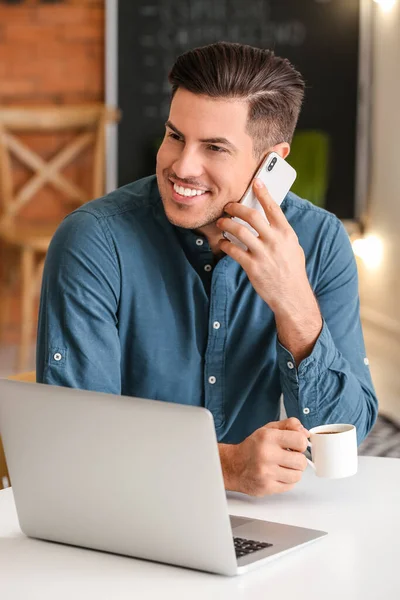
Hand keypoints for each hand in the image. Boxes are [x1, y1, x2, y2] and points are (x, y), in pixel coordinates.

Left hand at [216, 179, 312, 314]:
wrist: (292, 295)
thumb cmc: (292, 270)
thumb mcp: (293, 246)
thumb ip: (281, 232)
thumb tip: (270, 217)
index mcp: (286, 233)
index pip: (273, 208)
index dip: (263, 193)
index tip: (256, 182)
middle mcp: (275, 241)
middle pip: (252, 216)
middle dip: (236, 207)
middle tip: (228, 206)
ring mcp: (263, 254)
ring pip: (239, 231)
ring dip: (227, 224)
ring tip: (221, 222)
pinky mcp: (252, 267)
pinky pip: (233, 250)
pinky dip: (225, 244)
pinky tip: (222, 242)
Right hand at [220, 417, 308, 496]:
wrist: (233, 466)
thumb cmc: (252, 448)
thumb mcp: (268, 429)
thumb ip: (289, 426)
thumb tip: (306, 433)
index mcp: (268, 437)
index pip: (301, 441)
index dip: (301, 443)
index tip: (296, 445)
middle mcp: (266, 454)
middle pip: (301, 461)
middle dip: (298, 459)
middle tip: (289, 457)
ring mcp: (266, 473)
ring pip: (297, 476)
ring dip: (293, 471)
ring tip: (283, 467)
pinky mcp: (267, 487)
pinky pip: (290, 486)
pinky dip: (287, 481)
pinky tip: (278, 475)